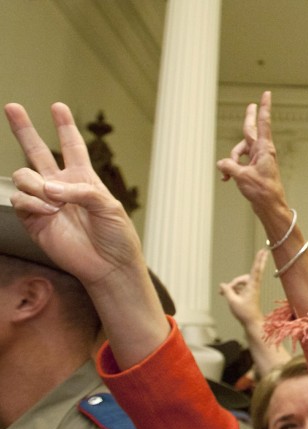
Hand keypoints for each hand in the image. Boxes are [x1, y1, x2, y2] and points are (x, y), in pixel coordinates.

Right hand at [4, 102, 142, 284]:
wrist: (109, 265)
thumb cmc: (117, 237)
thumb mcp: (110, 207)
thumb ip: (82, 191)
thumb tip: (49, 189)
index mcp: (83, 179)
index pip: (72, 147)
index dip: (65, 127)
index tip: (58, 107)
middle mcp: (61, 187)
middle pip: (37, 152)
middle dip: (25, 129)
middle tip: (12, 107)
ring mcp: (45, 202)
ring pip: (23, 176)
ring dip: (35, 184)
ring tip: (53, 202)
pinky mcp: (34, 220)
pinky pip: (20, 200)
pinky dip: (32, 203)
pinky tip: (48, 211)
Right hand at [216, 91, 290, 227]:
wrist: (270, 207)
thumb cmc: (262, 191)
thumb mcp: (242, 176)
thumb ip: (229, 166)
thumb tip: (222, 164)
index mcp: (264, 149)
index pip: (263, 123)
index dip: (263, 107)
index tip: (267, 94)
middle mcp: (262, 152)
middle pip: (250, 131)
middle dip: (249, 118)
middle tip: (251, 104)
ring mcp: (258, 160)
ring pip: (239, 151)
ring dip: (230, 161)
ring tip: (227, 175)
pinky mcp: (253, 168)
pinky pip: (238, 163)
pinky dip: (231, 169)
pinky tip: (226, 179)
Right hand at [219, 248, 269, 325]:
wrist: (251, 323)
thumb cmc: (244, 313)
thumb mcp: (232, 301)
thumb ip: (227, 291)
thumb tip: (223, 284)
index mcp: (252, 286)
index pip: (256, 270)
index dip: (259, 260)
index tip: (264, 251)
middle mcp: (253, 286)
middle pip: (248, 273)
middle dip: (256, 262)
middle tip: (264, 250)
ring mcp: (251, 289)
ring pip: (240, 281)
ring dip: (232, 285)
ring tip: (222, 293)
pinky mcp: (248, 293)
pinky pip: (239, 286)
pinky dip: (232, 289)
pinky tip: (224, 293)